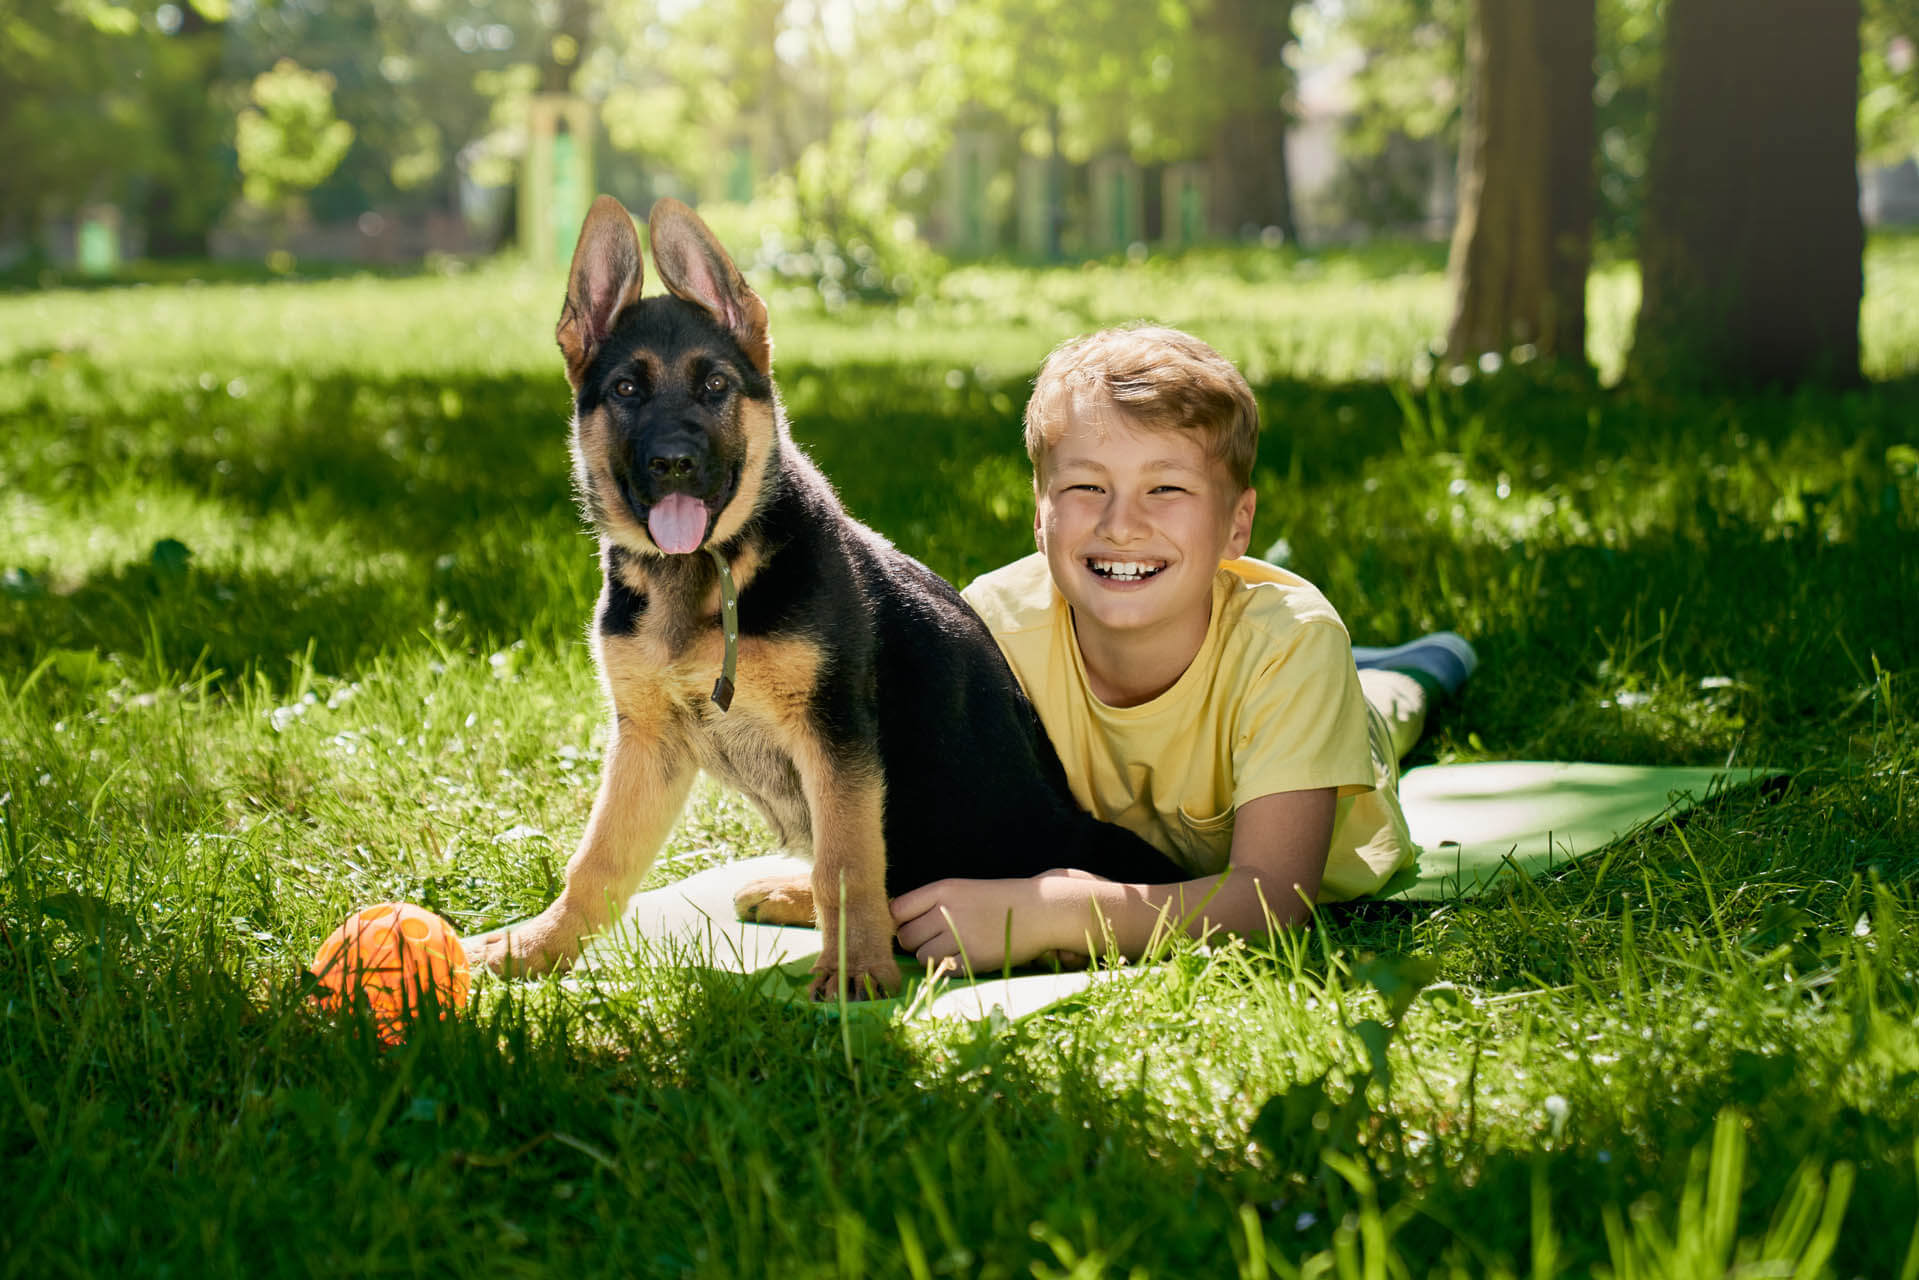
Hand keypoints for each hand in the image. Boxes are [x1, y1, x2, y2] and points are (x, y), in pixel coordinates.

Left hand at [891, 875, 1084, 972]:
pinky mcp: (973, 958)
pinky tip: (966, 958)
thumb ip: (930, 904)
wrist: (1040, 910)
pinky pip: (943, 970)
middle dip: (915, 943)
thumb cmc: (998, 901)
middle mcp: (947, 910)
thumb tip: (896, 927)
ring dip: (932, 958)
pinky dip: (950, 968)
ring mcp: (960, 934)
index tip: (913, 926)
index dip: (900, 922)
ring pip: (921, 957)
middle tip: (936, 940)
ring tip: (954, 948)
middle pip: (904, 937)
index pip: (896, 910)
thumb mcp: (962, 890)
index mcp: (942, 889)